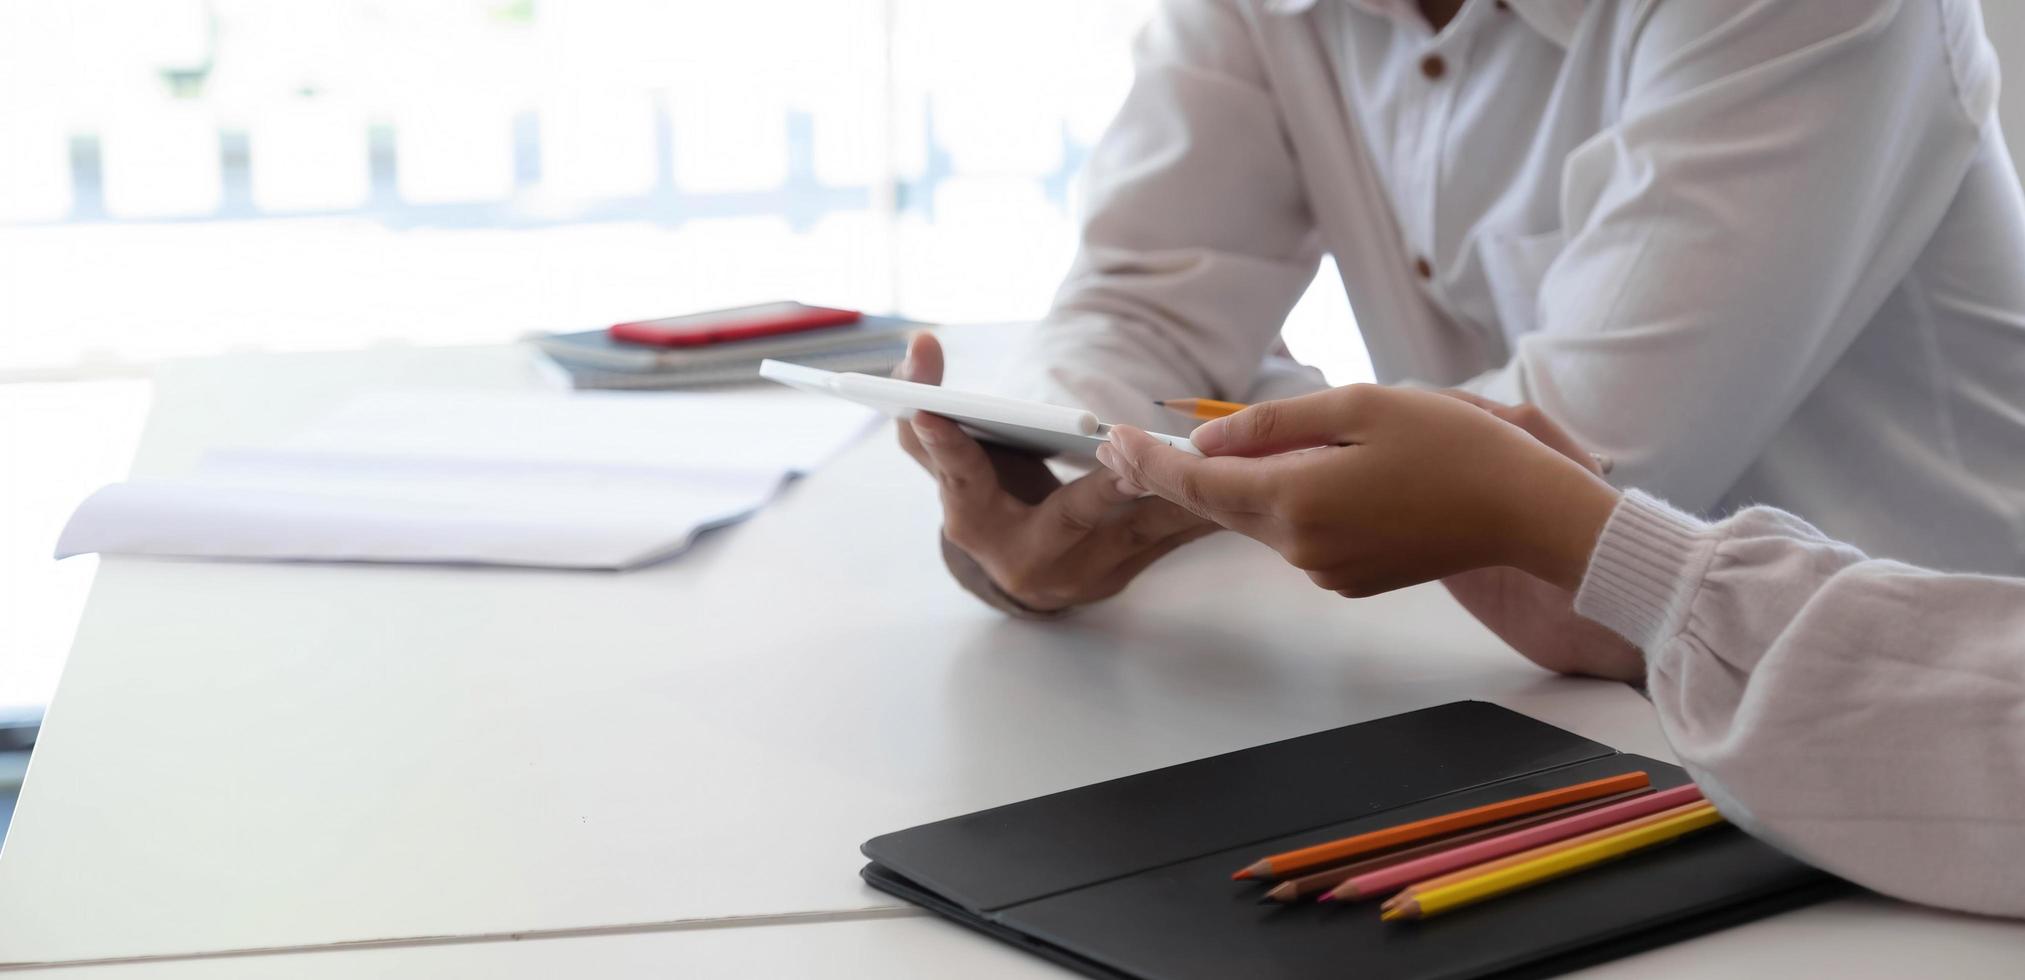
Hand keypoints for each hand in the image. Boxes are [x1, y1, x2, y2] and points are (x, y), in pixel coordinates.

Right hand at [892, 333, 1215, 613]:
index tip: (937, 414)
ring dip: (1175, 493)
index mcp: (973, 521)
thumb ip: (927, 403)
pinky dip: (1201, 508)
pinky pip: (1170, 538)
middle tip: (1125, 448)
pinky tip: (1238, 480)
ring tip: (1205, 459)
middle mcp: (1027, 555)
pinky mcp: (1127, 571)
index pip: (960, 477)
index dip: (947, 447)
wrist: (1026, 570)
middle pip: (1071, 514)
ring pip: (1137, 526)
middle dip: (1103, 483)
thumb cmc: (987, 498)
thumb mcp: (950, 459)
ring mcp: (1083, 569)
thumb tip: (920, 342)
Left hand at [1096, 384, 1641, 678]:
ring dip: (1234, 485)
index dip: (1149, 461)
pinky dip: (1278, 503)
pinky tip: (1292, 474)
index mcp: (1299, 500)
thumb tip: (1209, 439)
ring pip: (1256, 519)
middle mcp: (1302, 545)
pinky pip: (1294, 533)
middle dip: (1169, 474)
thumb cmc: (1456, 449)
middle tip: (1119, 446)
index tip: (1111, 441)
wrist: (1525, 513)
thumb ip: (1276, 424)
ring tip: (1211, 451)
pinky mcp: (1348, 578)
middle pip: (1218, 505)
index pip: (1200, 481)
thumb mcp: (1361, 407)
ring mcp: (1325, 569)